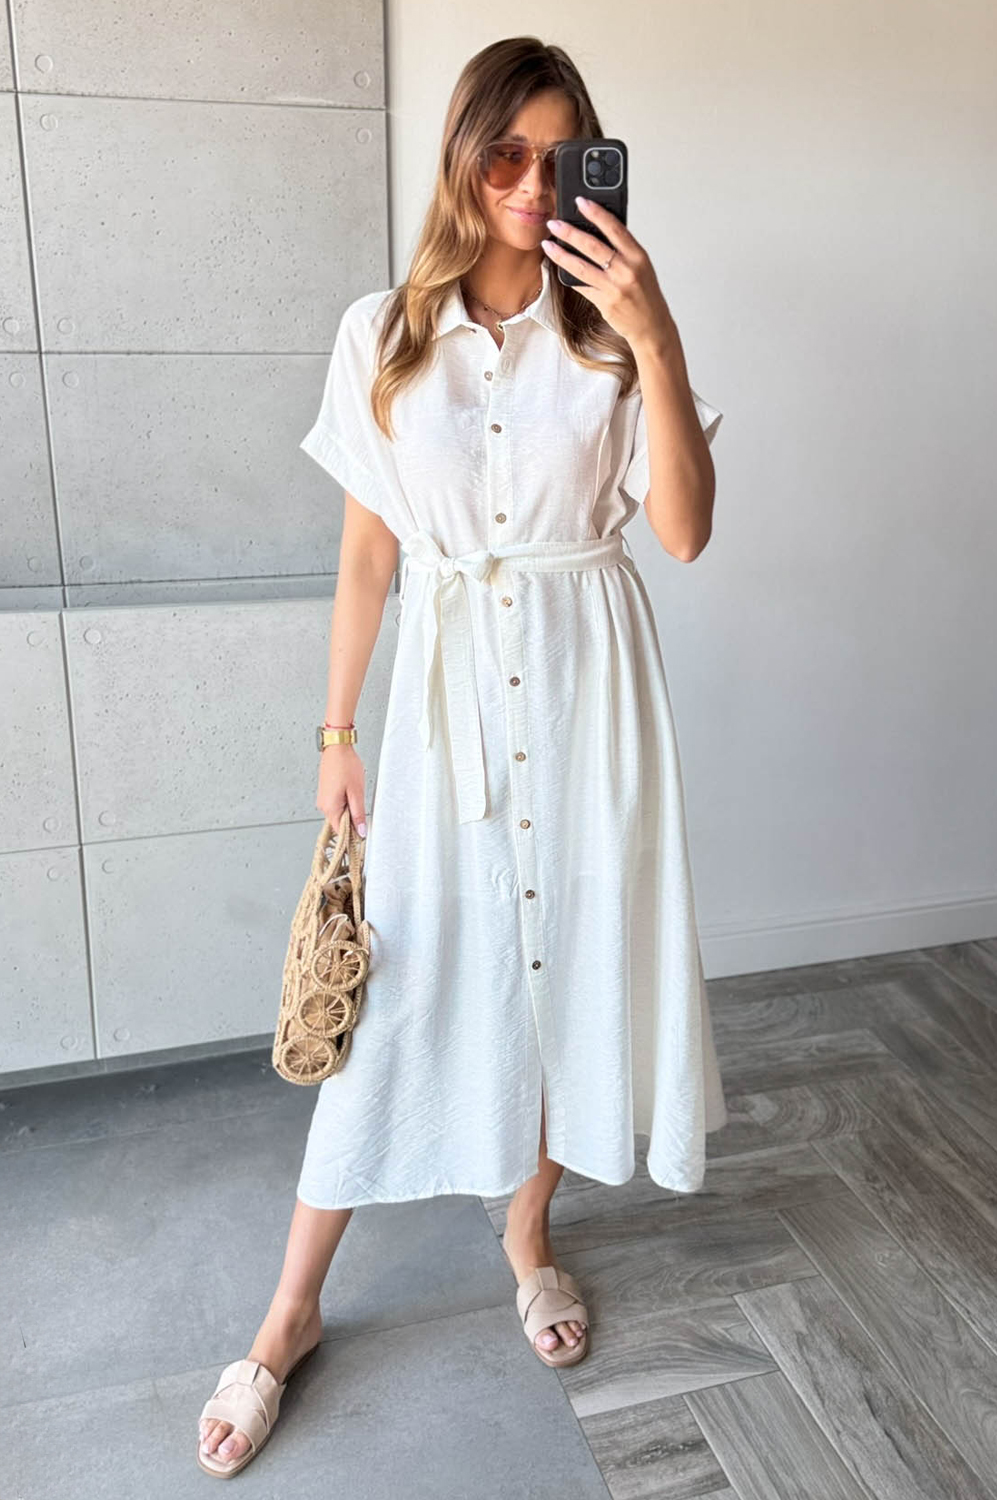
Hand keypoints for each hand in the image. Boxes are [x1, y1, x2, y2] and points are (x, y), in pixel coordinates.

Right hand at [317, 744, 367, 836]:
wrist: (336, 748)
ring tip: (356, 795)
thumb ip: (358, 813)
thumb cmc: (345, 765)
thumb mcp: (356, 792)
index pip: (340, 831)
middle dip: (352, 820)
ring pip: (338, 813)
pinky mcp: (325, 793)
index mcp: (330, 807)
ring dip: (349, 810)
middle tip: (362, 807)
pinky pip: (336, 805)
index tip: (363, 832)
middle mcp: (323, 806)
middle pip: (339, 823)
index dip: (352, 834)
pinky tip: (351, 792)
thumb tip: (360, 831)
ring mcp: (323, 799)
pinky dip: (345, 803)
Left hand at [541, 197, 673, 350]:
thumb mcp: (641, 266)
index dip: (596, 212)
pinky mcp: (604, 303)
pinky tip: (558, 268)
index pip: (614, 228)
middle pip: (592, 246)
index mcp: (638, 256)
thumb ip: (623, 250)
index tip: (580, 202)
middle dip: (569, 232)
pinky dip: (569, 277)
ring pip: (581, 267)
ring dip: (561, 255)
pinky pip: (582, 286)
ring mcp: (614, 288)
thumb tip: (598, 232)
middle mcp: (626, 270)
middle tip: (554, 224)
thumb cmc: (646, 294)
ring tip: (548, 245)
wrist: (652, 325)